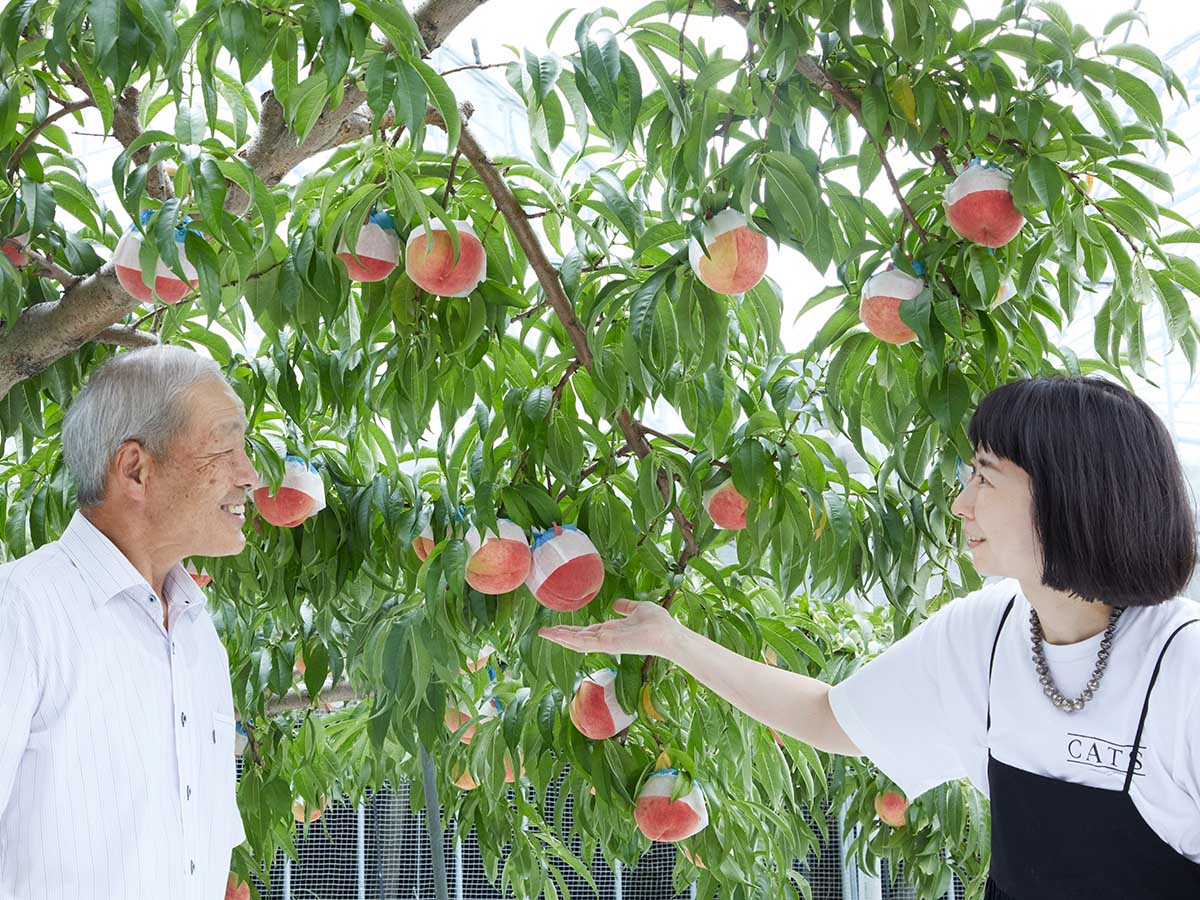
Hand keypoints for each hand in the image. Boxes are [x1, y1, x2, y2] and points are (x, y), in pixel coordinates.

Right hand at [537, 598, 680, 657]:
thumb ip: (626, 607)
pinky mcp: (607, 644)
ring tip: (543, 633)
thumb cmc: (657, 622)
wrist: (667, 633)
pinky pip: (584, 643)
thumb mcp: (638, 609)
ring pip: (577, 642)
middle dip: (560, 635)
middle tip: (543, 631)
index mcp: (612, 631)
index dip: (572, 630)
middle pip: (578, 638)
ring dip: (560, 637)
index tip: (559, 627)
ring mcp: (606, 643)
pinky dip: (569, 640)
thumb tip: (616, 604)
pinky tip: (557, 636)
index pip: (587, 632)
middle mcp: (606, 638)